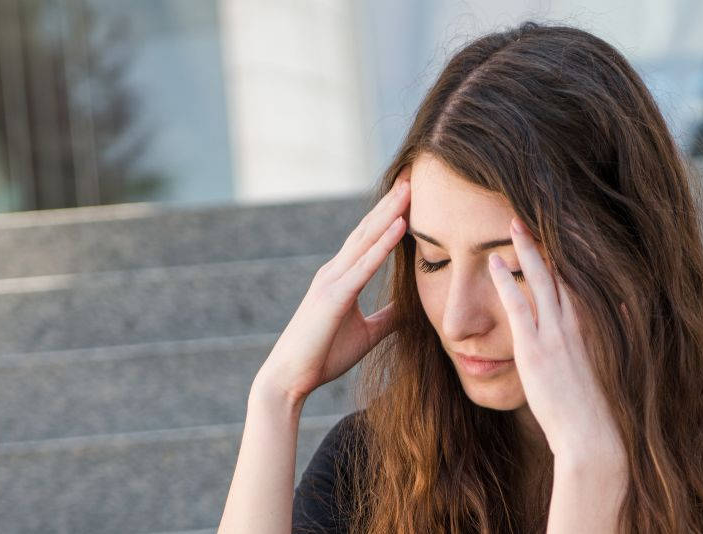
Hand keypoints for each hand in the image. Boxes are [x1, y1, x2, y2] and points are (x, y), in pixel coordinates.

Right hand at [253, 167, 410, 405]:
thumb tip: (413, 308)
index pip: (370, 238)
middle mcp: (334, 271)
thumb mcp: (367, 334)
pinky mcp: (333, 297)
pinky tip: (400, 226)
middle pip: (368, 229)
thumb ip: (388, 318)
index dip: (390, 215)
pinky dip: (383, 245)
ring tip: (410, 188)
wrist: (289, 380)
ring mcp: (332, 281)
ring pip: (366, 239)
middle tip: (413, 176)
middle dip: (391, 203)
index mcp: (341, 277)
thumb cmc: (323, 356)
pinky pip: (363, 266)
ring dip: (390, 213)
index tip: (413, 194)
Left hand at [487, 217, 625, 464]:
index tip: (554, 228)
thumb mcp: (609, 361)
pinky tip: (492, 262)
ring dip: (525, 250)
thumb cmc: (597, 406)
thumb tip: (622, 306)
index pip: (576, 278)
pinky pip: (518, 306)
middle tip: (527, 214)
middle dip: (543, 241)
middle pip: (559, 271)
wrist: (593, 436)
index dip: (565, 252)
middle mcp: (574, 323)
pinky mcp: (535, 349)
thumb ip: (612, 329)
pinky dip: (505, 281)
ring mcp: (554, 334)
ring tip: (512, 223)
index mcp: (591, 325)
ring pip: (539, 280)